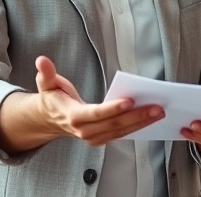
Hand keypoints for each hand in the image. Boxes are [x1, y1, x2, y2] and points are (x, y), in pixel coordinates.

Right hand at [35, 56, 164, 146]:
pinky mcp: (102, 139)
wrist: (50, 120)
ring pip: (121, 132)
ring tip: (158, 112)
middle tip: (156, 107)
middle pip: (114, 124)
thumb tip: (41, 60)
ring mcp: (94, 138)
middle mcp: (85, 131)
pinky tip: (151, 118)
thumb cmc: (53, 99)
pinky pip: (122, 134)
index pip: (96, 113)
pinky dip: (137, 127)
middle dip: (136, 116)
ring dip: (141, 122)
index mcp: (74, 116)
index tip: (130, 100)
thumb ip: (46, 73)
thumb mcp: (47, 84)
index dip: (113, 108)